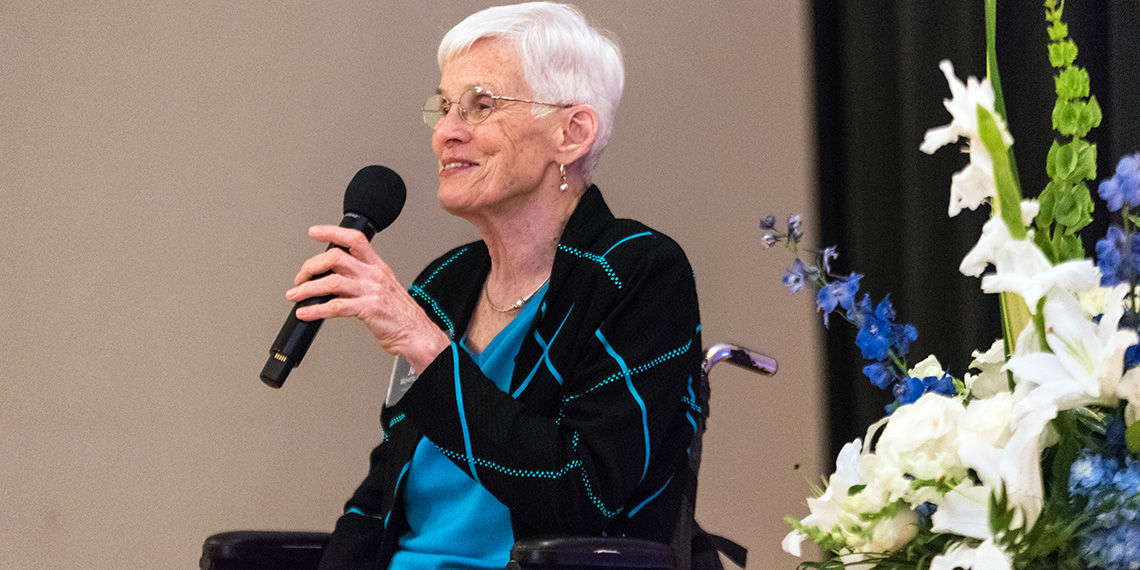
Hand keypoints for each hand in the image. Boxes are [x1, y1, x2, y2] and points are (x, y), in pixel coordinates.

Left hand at [285, 225, 449, 370]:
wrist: (418, 335)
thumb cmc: (401, 316)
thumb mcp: (384, 289)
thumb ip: (362, 281)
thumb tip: (332, 281)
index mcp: (378, 267)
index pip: (355, 239)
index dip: (332, 232)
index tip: (315, 232)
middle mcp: (374, 275)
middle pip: (336, 257)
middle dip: (311, 266)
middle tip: (300, 277)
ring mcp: (372, 291)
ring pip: (332, 281)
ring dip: (308, 288)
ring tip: (296, 295)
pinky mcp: (369, 309)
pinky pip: (336, 306)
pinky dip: (316, 310)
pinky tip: (306, 313)